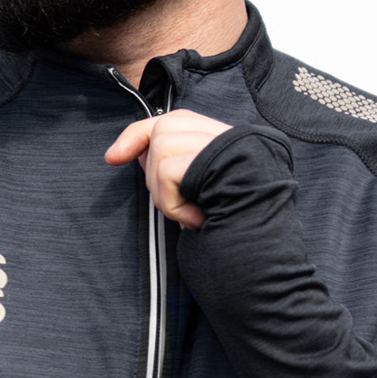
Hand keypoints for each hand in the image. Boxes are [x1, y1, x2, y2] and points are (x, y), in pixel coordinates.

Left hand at [104, 108, 230, 229]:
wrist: (264, 258)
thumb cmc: (235, 235)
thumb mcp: (202, 197)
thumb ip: (179, 167)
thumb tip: (130, 152)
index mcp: (233, 143)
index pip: (176, 119)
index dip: (138, 134)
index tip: (113, 157)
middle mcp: (233, 135)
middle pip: (163, 129)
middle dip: (153, 171)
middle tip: (180, 207)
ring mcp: (227, 143)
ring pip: (161, 149)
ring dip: (165, 194)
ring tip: (192, 215)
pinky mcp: (217, 157)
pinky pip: (167, 170)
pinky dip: (173, 203)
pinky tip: (198, 219)